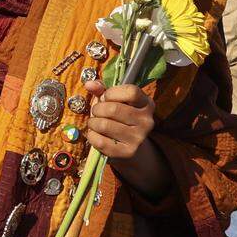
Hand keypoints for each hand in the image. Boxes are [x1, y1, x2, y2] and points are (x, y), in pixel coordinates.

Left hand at [83, 80, 171, 197]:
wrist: (130, 148)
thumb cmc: (119, 118)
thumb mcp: (115, 101)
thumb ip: (102, 90)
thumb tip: (89, 84)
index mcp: (147, 104)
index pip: (131, 92)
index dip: (112, 93)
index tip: (105, 97)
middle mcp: (147, 121)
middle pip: (113, 109)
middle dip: (97, 109)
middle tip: (97, 112)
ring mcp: (138, 138)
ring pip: (104, 125)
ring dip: (92, 123)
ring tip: (95, 123)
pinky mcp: (127, 152)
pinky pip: (100, 141)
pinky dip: (91, 136)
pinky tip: (95, 134)